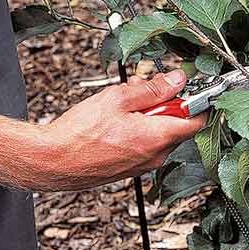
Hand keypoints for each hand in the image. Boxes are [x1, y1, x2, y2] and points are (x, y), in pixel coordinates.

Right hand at [27, 70, 205, 190]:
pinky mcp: (129, 169)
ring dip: (147, 115)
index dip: (196, 100)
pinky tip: (116, 120)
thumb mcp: (118, 98)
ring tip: (122, 103)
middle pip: (176, 124)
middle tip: (141, 88)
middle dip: (163, 103)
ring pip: (158, 133)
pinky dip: (138, 129)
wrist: (51, 161)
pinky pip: (145, 145)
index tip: (188, 87)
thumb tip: (177, 80)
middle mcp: (155, 156)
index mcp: (157, 138)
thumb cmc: (79, 133)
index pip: (197, 120)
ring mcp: (142, 165)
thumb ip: (153, 88)